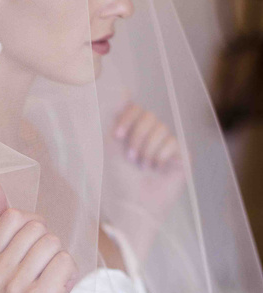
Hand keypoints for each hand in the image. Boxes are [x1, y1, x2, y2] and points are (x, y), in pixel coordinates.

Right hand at [0, 179, 81, 292]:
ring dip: (62, 262)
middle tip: (45, 274)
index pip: (15, 216)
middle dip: (50, 247)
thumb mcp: (11, 259)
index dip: (34, 228)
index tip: (34, 252)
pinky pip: (66, 261)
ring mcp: (14, 289)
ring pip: (53, 243)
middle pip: (37, 228)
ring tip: (54, 284)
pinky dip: (72, 275)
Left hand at [105, 100, 187, 246]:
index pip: (135, 108)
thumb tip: (122, 89)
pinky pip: (172, 142)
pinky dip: (159, 157)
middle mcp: (152, 134)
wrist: (130, 203)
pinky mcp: (181, 155)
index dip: (127, 118)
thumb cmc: (118, 178)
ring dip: (146, 150)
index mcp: (134, 130)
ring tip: (143, 166)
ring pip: (160, 129)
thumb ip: (115, 117)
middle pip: (148, 116)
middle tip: (131, 158)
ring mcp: (168, 144)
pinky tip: (157, 169)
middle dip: (136, 137)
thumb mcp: (112, 144)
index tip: (117, 136)